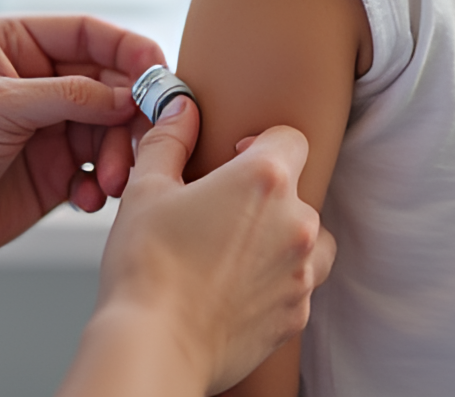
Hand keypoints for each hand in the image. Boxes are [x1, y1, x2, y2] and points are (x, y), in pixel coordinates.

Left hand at [0, 16, 163, 269]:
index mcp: (16, 43)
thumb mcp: (0, 107)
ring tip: (109, 181)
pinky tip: (87, 198)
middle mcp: (38, 78)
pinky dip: (104, 182)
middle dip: (129, 113)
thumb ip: (68, 95)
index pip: (87, 33)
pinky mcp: (57, 167)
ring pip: (111, 127)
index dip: (128, 50)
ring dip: (118, 154)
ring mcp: (50, 124)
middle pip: (109, 82)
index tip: (158, 73)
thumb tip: (129, 95)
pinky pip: (100, 166)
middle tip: (146, 140)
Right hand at [59, 98, 335, 396]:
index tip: (233, 158)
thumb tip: (181, 109)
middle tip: (219, 210)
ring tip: (232, 248)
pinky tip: (232, 285)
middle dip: (263, 195)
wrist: (153, 345)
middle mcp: (295, 223)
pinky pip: (297, 285)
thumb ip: (169, 139)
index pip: (291, 138)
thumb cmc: (146, 264)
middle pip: (297, 191)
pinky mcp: (296, 316)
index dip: (261, 141)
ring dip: (279, 237)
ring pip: (307, 239)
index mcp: (264, 180)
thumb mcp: (146, 186)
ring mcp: (301, 274)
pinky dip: (274, 280)